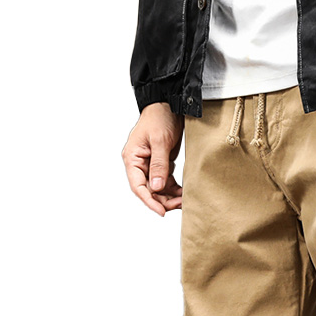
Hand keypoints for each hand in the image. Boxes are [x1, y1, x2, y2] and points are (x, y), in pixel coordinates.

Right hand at [122, 102, 185, 216]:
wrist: (170, 104)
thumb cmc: (160, 117)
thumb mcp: (160, 141)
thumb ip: (158, 165)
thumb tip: (155, 187)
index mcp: (132, 157)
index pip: (137, 186)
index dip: (149, 201)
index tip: (161, 211)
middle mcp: (138, 163)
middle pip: (148, 190)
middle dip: (163, 200)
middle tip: (180, 204)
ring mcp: (149, 164)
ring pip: (158, 188)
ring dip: (170, 196)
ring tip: (184, 200)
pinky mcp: (161, 163)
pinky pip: (166, 182)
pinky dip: (174, 189)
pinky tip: (184, 193)